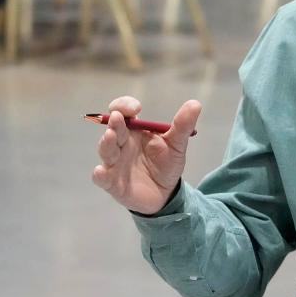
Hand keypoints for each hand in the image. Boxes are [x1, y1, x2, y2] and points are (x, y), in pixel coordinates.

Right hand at [91, 96, 200, 214]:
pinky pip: (102, 178)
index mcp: (134, 130)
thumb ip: (183, 125)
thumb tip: (195, 103)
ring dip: (106, 143)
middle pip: (113, 129)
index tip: (135, 108)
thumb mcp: (177, 144)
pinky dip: (100, 174)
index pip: (123, 112)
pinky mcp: (112, 183)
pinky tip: (100, 171)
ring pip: (106, 150)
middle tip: (118, 117)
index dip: (124, 106)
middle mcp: (120, 143)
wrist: (165, 193)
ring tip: (111, 136)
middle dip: (114, 123)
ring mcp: (114, 162)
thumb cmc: (166, 164)